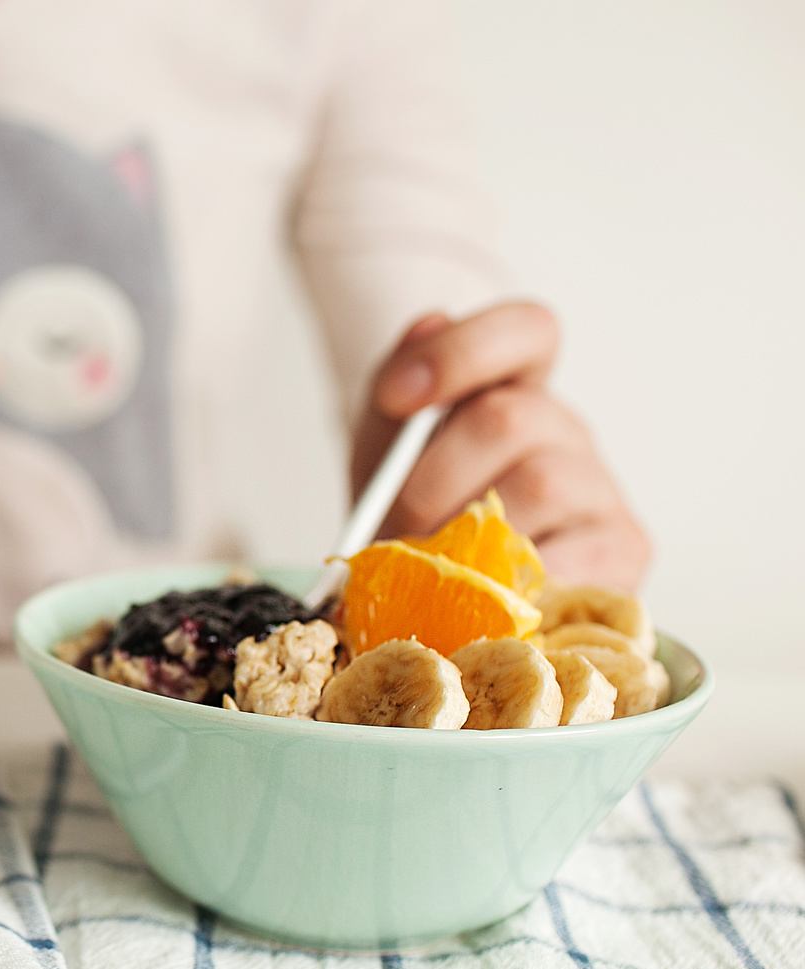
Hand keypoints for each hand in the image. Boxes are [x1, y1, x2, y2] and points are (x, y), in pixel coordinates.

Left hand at [352, 302, 650, 589]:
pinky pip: (565, 556)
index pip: (526, 328)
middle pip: (507, 418)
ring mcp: (601, 486)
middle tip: (397, 530)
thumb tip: (429, 323)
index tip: (398, 397)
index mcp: (513, 389)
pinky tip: (483, 600)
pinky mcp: (624, 548)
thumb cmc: (414, 526)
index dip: (464, 351)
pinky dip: (508, 584)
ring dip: (467, 536)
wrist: (441, 610)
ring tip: (436, 572)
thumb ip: (393, 395)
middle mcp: (564, 429)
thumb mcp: (381, 459)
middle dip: (431, 482)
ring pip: (539, 484)